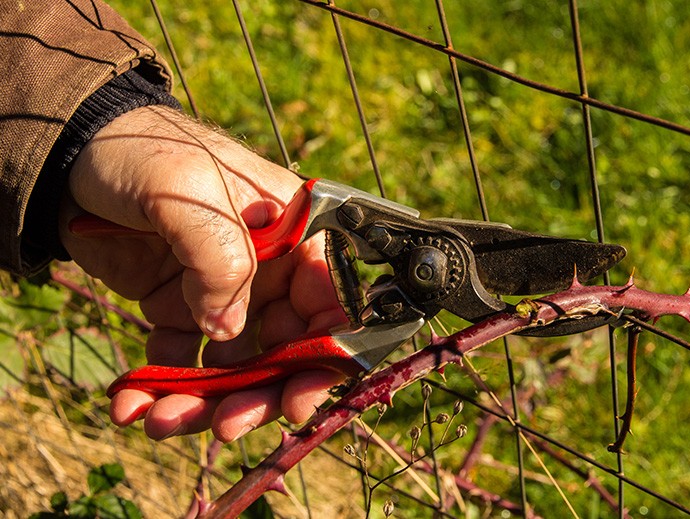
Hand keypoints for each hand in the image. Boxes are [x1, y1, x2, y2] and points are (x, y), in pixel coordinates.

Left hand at [59, 106, 346, 440]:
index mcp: (292, 235)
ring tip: (161, 421)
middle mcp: (268, 269)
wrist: (69, 156)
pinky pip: (184, 361)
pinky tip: (132, 401)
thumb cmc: (140, 151)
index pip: (330, 302)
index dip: (324, 357)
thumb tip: (227, 332)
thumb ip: (221, 257)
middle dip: (258, 394)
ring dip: (205, 402)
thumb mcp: (188, 190)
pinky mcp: (181, 308)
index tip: (296, 402)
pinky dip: (162, 388)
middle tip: (224, 427)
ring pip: (234, 366)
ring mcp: (224, 292)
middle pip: (285, 349)